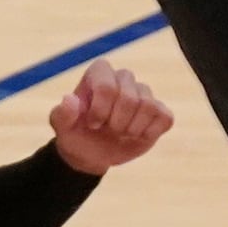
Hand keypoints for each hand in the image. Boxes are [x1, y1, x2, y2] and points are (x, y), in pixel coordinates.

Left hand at [47, 59, 171, 174]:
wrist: (92, 153)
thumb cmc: (76, 134)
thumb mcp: (62, 128)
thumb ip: (62, 114)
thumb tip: (70, 99)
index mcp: (99, 73)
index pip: (107, 86)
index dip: (100, 111)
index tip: (92, 124)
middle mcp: (123, 77)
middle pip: (129, 98)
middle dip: (116, 123)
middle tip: (107, 130)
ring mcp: (143, 93)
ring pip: (148, 106)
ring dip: (131, 129)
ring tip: (121, 133)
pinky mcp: (159, 110)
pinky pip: (165, 118)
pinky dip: (149, 133)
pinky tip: (136, 136)